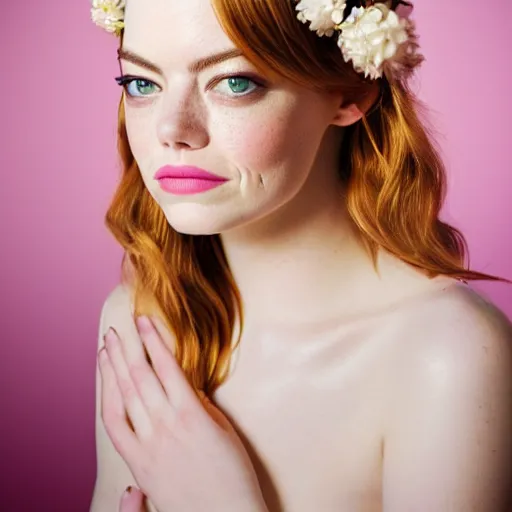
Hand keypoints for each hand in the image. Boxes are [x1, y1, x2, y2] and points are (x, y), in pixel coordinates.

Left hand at [99, 315, 267, 511]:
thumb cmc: (232, 473)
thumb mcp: (223, 428)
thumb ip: (200, 403)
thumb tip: (182, 385)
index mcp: (192, 412)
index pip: (166, 366)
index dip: (153, 339)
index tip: (144, 320)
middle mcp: (166, 424)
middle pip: (139, 376)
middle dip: (127, 348)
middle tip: (117, 328)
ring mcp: (148, 444)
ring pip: (124, 397)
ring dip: (113, 368)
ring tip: (107, 347)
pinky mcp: (138, 463)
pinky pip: (116, 427)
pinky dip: (108, 401)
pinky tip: (106, 385)